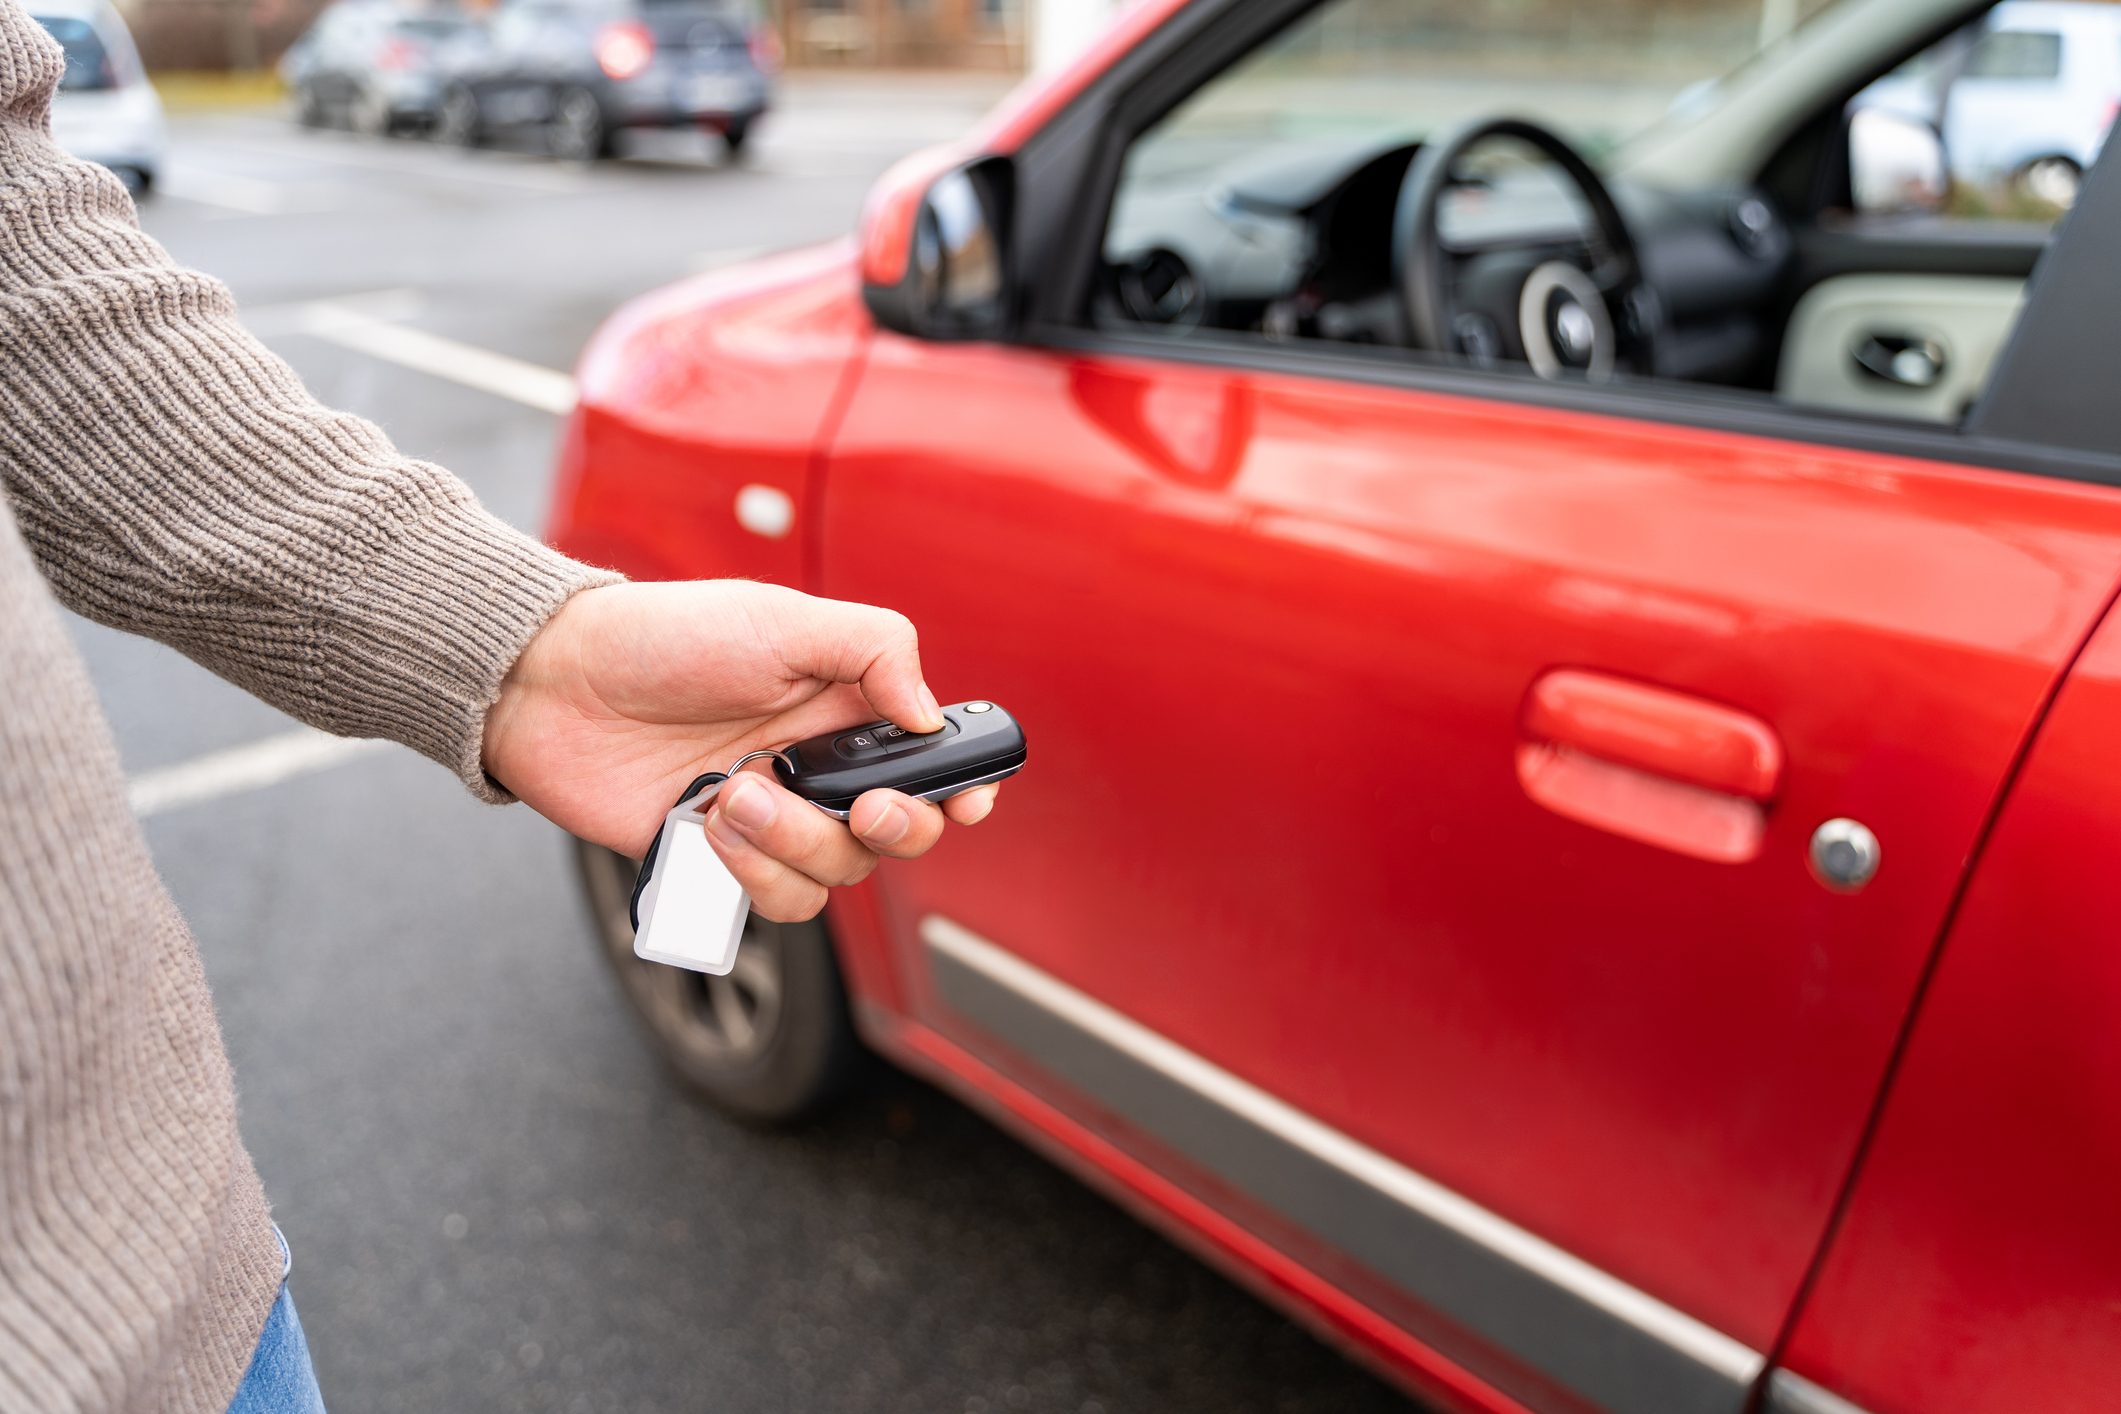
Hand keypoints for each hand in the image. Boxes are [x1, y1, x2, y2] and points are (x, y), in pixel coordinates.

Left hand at [483, 580, 998, 919]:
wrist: (554, 683)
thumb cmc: (664, 637)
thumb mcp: (782, 620)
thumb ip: (876, 651)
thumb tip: (930, 716)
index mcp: (847, 708)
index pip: (932, 759)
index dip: (966, 786)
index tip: (969, 799)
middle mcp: (818, 769)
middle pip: (902, 832)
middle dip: (896, 827)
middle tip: (863, 806)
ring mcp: (772, 820)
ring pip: (839, 874)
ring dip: (798, 843)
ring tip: (735, 794)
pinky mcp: (720, 862)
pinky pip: (774, 902)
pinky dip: (753, 874)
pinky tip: (710, 825)